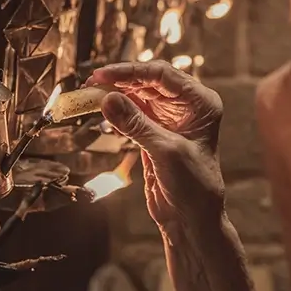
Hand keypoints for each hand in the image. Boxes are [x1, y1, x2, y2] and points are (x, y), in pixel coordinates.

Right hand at [88, 61, 225, 231]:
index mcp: (201, 103)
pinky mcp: (154, 133)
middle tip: (90, 83)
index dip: (130, 72)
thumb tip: (107, 99)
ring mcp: (169, 119)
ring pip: (137, 96)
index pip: (162, 75)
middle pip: (148, 82)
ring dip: (114, 94)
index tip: (102, 75)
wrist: (192, 219)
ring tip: (89, 95)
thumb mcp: (165, 151)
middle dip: (119, 81)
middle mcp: (187, 106)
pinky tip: (100, 110)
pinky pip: (132, 114)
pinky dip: (116, 111)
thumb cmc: (193, 186)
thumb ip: (136, 124)